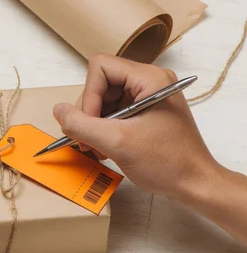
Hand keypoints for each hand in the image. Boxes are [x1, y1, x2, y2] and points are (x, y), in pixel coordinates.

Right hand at [53, 54, 219, 199]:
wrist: (195, 185)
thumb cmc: (166, 163)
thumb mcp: (117, 143)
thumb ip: (82, 124)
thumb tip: (57, 110)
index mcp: (149, 79)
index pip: (100, 67)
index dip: (88, 94)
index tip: (90, 124)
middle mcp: (149, 81)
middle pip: (100, 83)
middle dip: (89, 113)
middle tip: (88, 142)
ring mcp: (147, 97)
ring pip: (103, 99)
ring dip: (94, 124)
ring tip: (98, 148)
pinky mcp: (145, 112)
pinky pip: (113, 111)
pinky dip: (103, 129)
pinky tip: (106, 148)